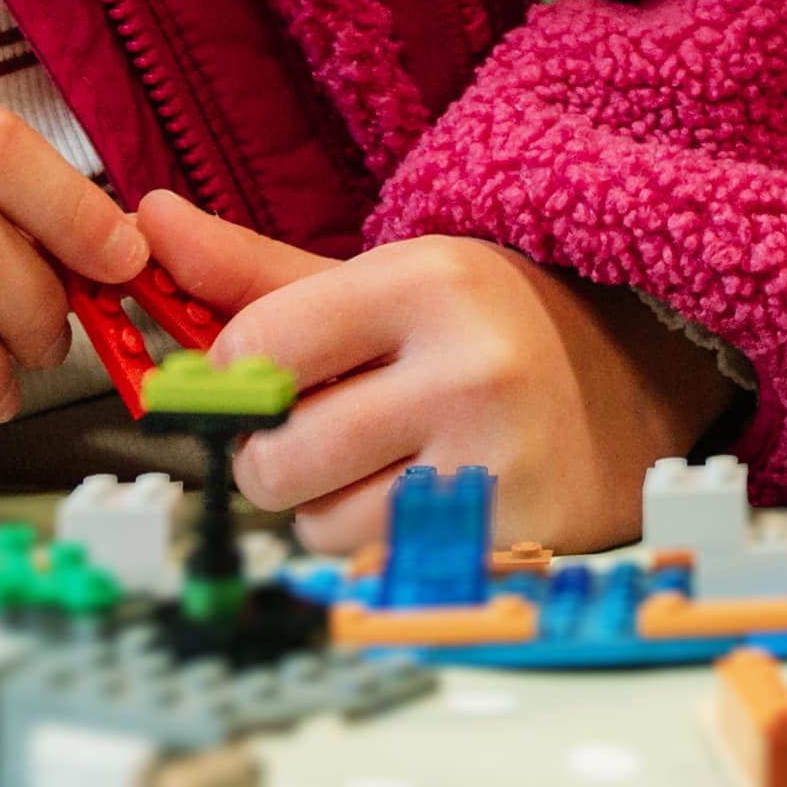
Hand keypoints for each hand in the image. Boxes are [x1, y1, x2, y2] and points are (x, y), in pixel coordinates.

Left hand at [135, 197, 734, 558]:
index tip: (258, 380)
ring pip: (320, 524)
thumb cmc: (487, 326)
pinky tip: (420, 502)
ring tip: (383, 465)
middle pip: (277, 456)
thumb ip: (255, 268)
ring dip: (326, 510)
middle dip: (274, 458)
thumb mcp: (382, 280)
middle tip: (321, 433)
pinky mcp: (515, 530)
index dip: (232, 379)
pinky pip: (378, 565)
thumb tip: (146, 222)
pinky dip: (375, 546)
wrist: (641, 373)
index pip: (254, 347)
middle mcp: (465, 367)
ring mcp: (496, 458)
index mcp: (424, 281)